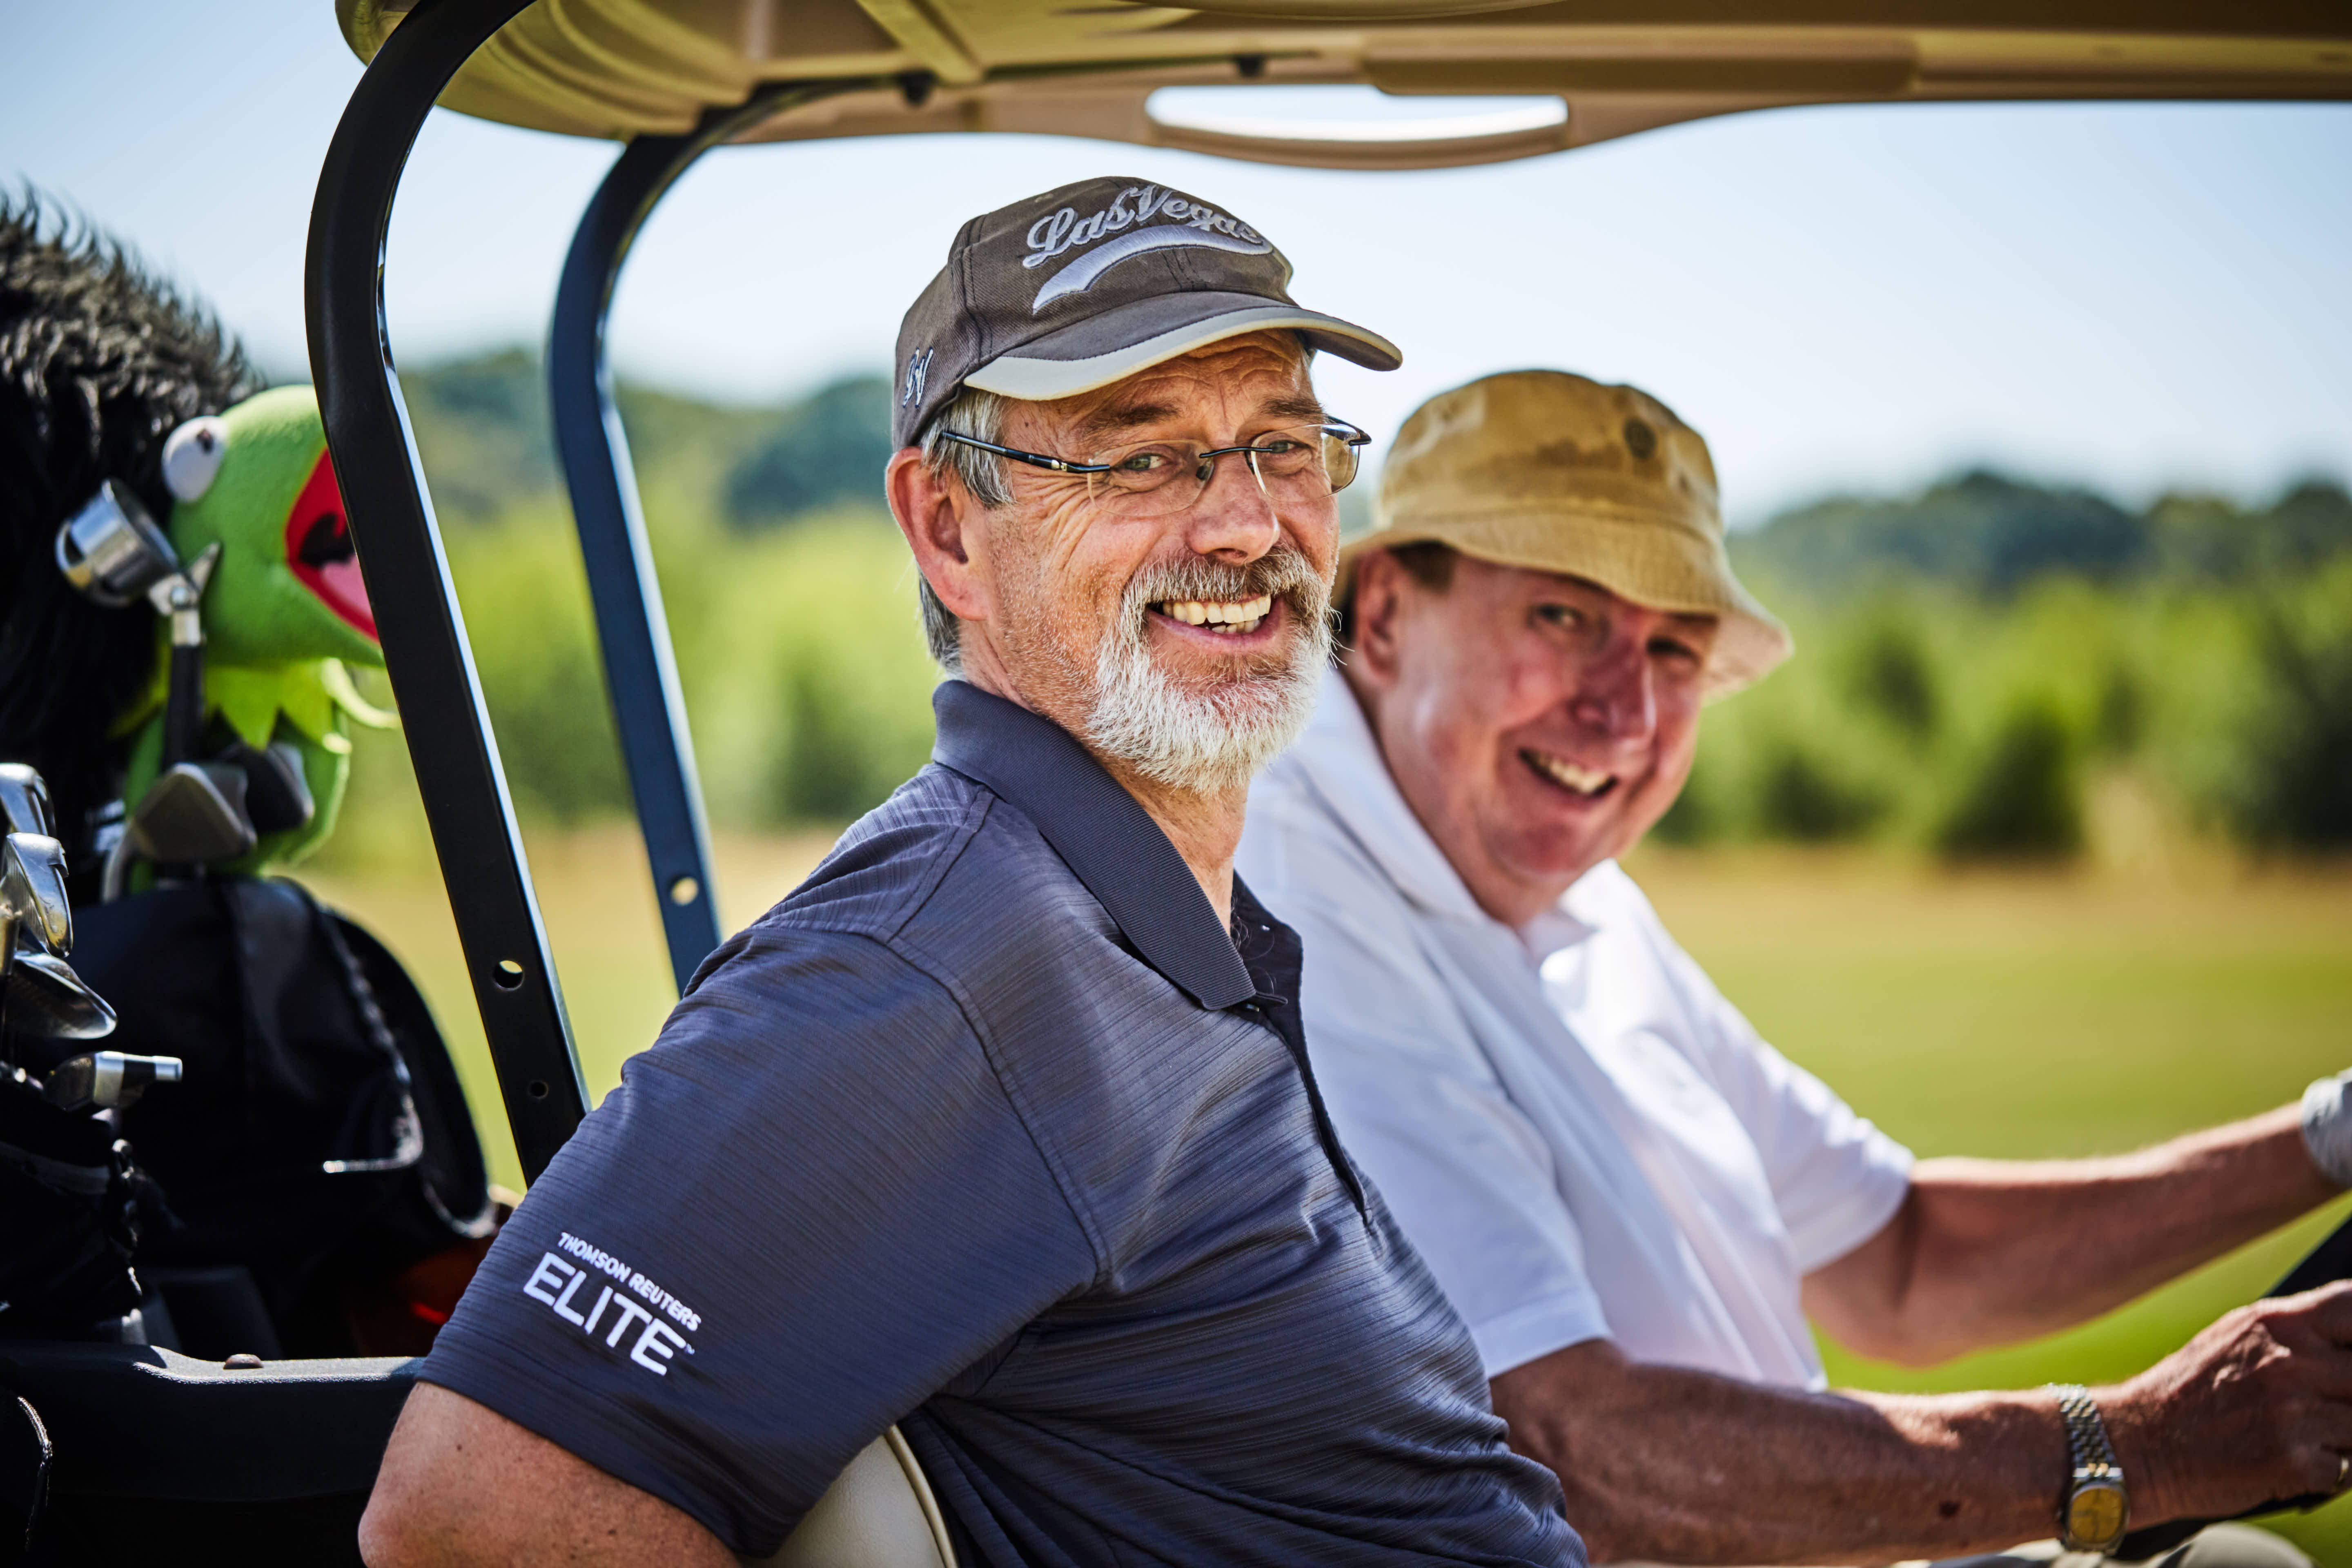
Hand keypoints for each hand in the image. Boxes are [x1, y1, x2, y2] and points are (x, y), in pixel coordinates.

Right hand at [2105, 1279, 2351, 1524]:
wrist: (2140, 1444)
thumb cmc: (2190, 1390)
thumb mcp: (2237, 1337)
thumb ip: (2297, 1333)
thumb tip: (2350, 1336)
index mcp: (2276, 1324)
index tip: (2351, 1351)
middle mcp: (2289, 1364)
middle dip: (2350, 1393)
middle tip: (2326, 1402)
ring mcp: (2293, 1415)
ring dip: (2345, 1435)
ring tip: (2309, 1434)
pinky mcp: (2295, 1464)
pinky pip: (2349, 1469)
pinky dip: (2331, 1470)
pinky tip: (2297, 1462)